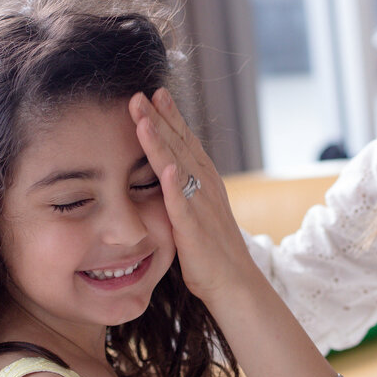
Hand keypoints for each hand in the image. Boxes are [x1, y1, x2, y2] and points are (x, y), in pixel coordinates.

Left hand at [129, 89, 254, 303]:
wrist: (235, 283)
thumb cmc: (213, 252)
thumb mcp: (198, 213)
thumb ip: (184, 192)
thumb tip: (169, 175)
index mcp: (206, 182)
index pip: (187, 143)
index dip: (171, 117)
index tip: (155, 94)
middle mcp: (206, 187)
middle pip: (180, 146)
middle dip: (160, 118)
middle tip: (141, 93)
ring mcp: (200, 206)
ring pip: (178, 166)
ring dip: (160, 140)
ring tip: (143, 116)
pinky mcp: (193, 229)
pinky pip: (182, 204)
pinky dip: (174, 185)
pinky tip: (165, 167)